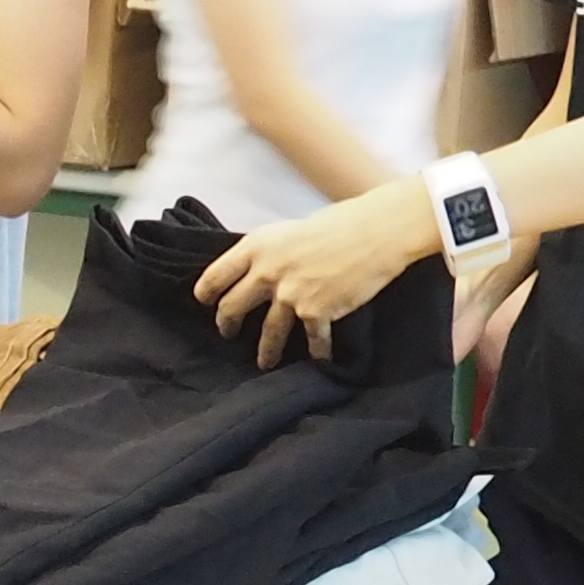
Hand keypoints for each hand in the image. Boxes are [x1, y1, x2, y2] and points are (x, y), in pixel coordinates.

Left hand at [199, 174, 439, 367]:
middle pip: (232, 307)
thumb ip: (270, 253)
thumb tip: (261, 271)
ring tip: (264, 361)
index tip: (206, 303)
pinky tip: (319, 359)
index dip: (206, 292)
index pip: (216, 275)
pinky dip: (317, 351)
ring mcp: (290, 295)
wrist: (377, 230)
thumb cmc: (341, 222)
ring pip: (268, 332)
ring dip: (266, 351)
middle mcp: (267, 272)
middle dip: (227, 324)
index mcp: (257, 246)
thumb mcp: (291, 230)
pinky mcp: (315, 312)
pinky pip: (311, 340)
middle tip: (228, 332)